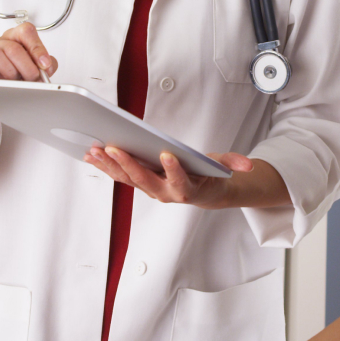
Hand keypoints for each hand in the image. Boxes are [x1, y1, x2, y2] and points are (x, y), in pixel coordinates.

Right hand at [0, 21, 56, 81]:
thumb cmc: (15, 79)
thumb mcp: (33, 69)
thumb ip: (45, 66)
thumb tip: (47, 68)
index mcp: (14, 38)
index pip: (25, 31)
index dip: (37, 47)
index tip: (44, 64)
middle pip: (14, 47)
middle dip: (28, 67)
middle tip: (33, 80)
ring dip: (11, 73)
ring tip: (17, 84)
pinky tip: (5, 88)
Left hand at [84, 146, 254, 208]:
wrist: (202, 193)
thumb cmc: (209, 175)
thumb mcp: (224, 166)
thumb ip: (234, 164)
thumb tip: (247, 165)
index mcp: (187, 188)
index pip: (180, 181)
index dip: (174, 170)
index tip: (167, 155)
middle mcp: (165, 192)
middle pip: (145, 180)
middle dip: (129, 164)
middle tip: (115, 147)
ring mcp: (150, 189)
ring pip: (128, 179)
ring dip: (110, 165)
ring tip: (96, 149)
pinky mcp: (139, 183)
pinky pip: (120, 177)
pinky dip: (106, 166)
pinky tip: (92, 154)